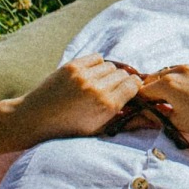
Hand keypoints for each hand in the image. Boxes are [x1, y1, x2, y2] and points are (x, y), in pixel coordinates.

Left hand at [11, 54, 141, 143]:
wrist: (35, 118)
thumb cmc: (69, 128)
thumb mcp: (100, 129)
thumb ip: (128, 121)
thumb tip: (152, 119)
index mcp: (108, 105)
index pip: (134, 84)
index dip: (134, 87)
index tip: (130, 91)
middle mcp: (98, 89)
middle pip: (123, 74)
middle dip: (121, 81)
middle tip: (112, 89)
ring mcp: (84, 76)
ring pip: (110, 66)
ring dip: (109, 73)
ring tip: (99, 83)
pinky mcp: (72, 66)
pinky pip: (96, 58)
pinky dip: (97, 65)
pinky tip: (90, 75)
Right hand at [137, 64, 188, 149]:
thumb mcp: (176, 121)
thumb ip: (156, 114)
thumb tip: (141, 114)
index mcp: (168, 83)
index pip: (143, 91)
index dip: (139, 102)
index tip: (140, 110)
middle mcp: (179, 70)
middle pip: (154, 79)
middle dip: (151, 92)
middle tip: (153, 106)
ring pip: (170, 73)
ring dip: (165, 85)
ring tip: (169, 102)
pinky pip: (185, 72)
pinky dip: (180, 81)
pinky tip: (185, 95)